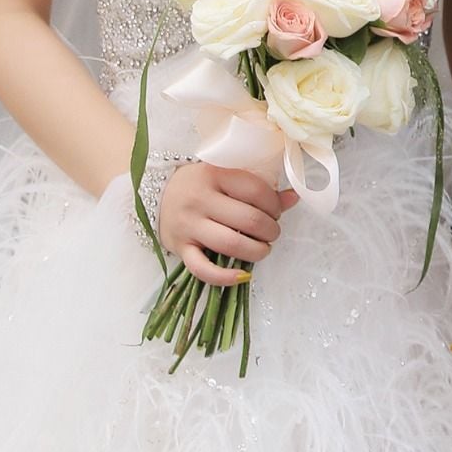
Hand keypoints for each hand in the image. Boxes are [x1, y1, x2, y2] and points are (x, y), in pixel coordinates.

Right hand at [158, 162, 297, 287]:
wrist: (157, 193)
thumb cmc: (200, 184)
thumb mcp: (227, 177)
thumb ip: (260, 187)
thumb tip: (294, 197)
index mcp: (215, 174)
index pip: (256, 191)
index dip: (275, 205)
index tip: (277, 211)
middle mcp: (200, 199)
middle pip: (248, 220)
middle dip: (270, 230)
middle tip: (272, 232)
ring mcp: (188, 225)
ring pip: (230, 244)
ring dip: (256, 251)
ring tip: (263, 249)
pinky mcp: (180, 248)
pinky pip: (202, 268)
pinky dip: (224, 277)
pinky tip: (242, 276)